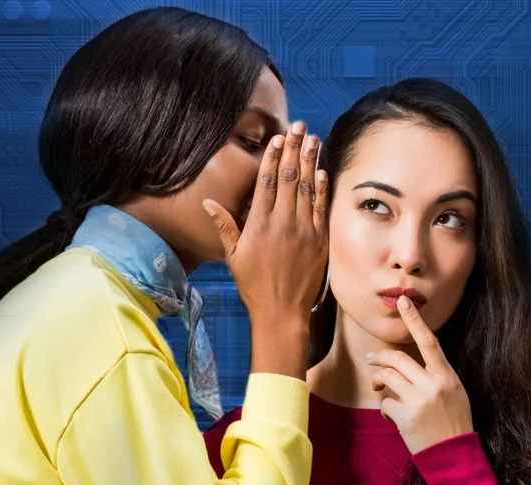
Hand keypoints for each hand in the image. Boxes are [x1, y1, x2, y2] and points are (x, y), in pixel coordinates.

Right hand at [202, 121, 328, 324]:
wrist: (281, 311)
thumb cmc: (254, 285)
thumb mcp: (234, 256)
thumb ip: (225, 226)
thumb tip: (208, 202)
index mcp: (260, 223)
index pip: (267, 181)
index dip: (273, 157)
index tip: (277, 138)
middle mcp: (283, 222)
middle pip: (290, 177)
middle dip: (294, 149)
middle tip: (299, 126)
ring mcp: (304, 230)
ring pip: (308, 188)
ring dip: (311, 161)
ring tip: (313, 139)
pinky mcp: (319, 240)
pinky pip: (320, 208)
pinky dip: (322, 188)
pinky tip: (321, 171)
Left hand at [366, 296, 474, 453]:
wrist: (454, 456)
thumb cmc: (454, 423)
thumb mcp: (454, 393)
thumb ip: (435, 376)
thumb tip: (407, 366)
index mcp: (446, 376)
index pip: (429, 341)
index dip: (414, 320)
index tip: (403, 301)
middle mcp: (433, 384)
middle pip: (397, 358)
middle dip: (379, 357)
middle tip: (371, 359)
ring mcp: (419, 400)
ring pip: (387, 377)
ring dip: (378, 380)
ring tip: (379, 388)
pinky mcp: (405, 416)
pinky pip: (385, 403)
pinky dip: (384, 408)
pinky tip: (391, 417)